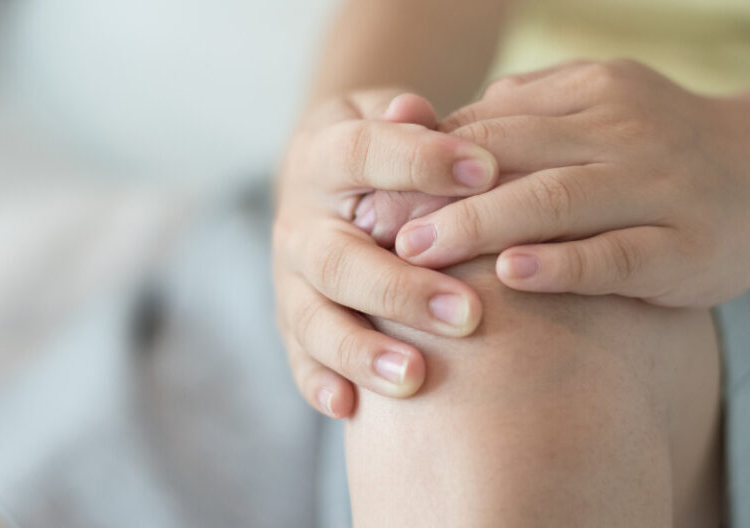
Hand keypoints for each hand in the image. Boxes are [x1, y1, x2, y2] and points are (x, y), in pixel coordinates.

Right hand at [274, 90, 496, 417]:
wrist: (322, 180)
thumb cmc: (375, 149)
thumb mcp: (381, 117)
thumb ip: (402, 123)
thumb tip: (417, 109)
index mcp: (322, 158)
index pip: (362, 153)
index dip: (418, 161)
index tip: (487, 171)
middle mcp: (300, 222)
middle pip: (338, 259)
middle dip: (400, 288)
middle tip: (468, 314)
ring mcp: (290, 277)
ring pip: (313, 317)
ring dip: (360, 349)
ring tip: (414, 377)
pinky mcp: (290, 318)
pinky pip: (297, 355)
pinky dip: (318, 381)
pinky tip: (349, 407)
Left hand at [394, 60, 749, 306]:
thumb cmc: (652, 149)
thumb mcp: (593, 109)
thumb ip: (522, 113)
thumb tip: (436, 128)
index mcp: (586, 95)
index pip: (486, 127)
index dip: (422, 162)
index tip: (370, 196)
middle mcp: (619, 133)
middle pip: (509, 157)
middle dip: (433, 193)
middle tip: (374, 226)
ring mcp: (656, 187)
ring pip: (556, 200)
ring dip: (479, 225)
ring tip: (417, 251)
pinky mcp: (685, 246)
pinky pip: (617, 255)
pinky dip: (562, 264)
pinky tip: (511, 275)